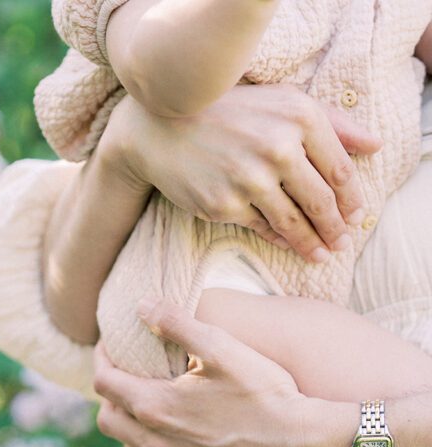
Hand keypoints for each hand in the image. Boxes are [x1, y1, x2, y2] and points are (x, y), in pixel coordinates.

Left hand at [93, 298, 359, 446]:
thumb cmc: (265, 394)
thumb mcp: (222, 348)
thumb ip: (177, 324)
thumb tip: (141, 306)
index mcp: (156, 407)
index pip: (104, 383)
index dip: (102, 358)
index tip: (113, 345)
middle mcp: (157, 444)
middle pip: (107, 420)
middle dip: (109, 394)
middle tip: (126, 374)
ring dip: (129, 430)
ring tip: (146, 410)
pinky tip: (175, 438)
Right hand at [101, 84, 381, 262]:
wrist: (162, 129)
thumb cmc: (229, 113)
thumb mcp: (282, 102)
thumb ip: (332, 123)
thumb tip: (374, 147)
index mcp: (298, 116)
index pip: (338, 168)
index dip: (351, 198)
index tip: (356, 216)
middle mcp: (276, 146)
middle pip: (321, 200)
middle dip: (336, 227)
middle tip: (343, 243)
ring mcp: (249, 179)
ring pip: (294, 220)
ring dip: (312, 243)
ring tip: (322, 255)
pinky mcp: (224, 204)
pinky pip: (263, 228)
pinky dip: (280, 239)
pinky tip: (290, 244)